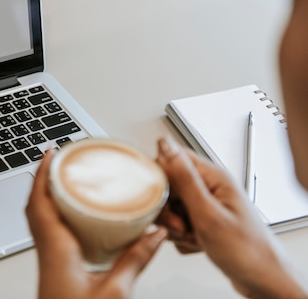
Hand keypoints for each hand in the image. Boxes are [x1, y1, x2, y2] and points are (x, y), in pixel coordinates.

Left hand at [25, 150, 166, 298]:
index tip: (52, 152)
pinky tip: (74, 216)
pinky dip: (55, 214)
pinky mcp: (54, 267)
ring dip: (48, 195)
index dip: (44, 173)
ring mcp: (48, 259)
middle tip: (60, 160)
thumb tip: (155, 234)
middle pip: (35, 205)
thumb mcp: (116, 293)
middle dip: (45, 178)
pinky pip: (48, 231)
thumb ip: (136, 260)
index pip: (40, 201)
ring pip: (39, 218)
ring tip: (65, 180)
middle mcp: (46, 251)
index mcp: (56, 250)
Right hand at [155, 136, 307, 298]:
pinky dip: (181, 236)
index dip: (160, 179)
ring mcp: (207, 205)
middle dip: (167, 209)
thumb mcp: (207, 213)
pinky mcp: (204, 220)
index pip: (171, 159)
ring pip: (171, 206)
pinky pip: (178, 222)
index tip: (162, 201)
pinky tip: (195, 243)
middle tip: (180, 225)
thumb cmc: (246, 250)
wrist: (263, 280)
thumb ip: (183, 178)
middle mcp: (210, 187)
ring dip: (173, 225)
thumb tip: (165, 144)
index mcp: (213, 177)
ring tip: (190, 236)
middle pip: (168, 185)